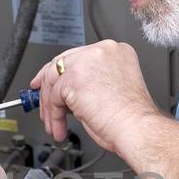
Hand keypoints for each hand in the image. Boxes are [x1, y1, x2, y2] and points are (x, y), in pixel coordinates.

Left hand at [27, 40, 164, 153]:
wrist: (137, 128)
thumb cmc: (131, 117)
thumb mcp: (112, 88)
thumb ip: (90, 82)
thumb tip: (68, 91)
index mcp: (115, 51)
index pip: (78, 56)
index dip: (61, 72)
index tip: (50, 84)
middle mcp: (102, 51)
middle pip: (61, 63)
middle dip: (47, 87)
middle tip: (41, 104)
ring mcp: (87, 61)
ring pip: (54, 80)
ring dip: (50, 107)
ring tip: (56, 125)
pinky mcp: (75, 77)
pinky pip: (54, 96)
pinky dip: (54, 115)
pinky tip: (59, 126)